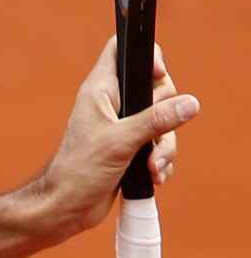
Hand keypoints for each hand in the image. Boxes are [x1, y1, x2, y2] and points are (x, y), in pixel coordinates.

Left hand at [36, 38, 199, 235]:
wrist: (68, 206)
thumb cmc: (79, 169)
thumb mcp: (120, 141)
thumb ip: (156, 120)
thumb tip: (189, 104)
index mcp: (100, 89)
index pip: (121, 51)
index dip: (146, 54)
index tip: (158, 73)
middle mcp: (113, 103)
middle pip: (158, 89)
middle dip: (165, 116)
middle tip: (152, 135)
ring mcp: (124, 126)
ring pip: (164, 122)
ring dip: (164, 148)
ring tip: (151, 166)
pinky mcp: (132, 148)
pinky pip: (160, 145)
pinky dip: (161, 161)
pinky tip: (153, 176)